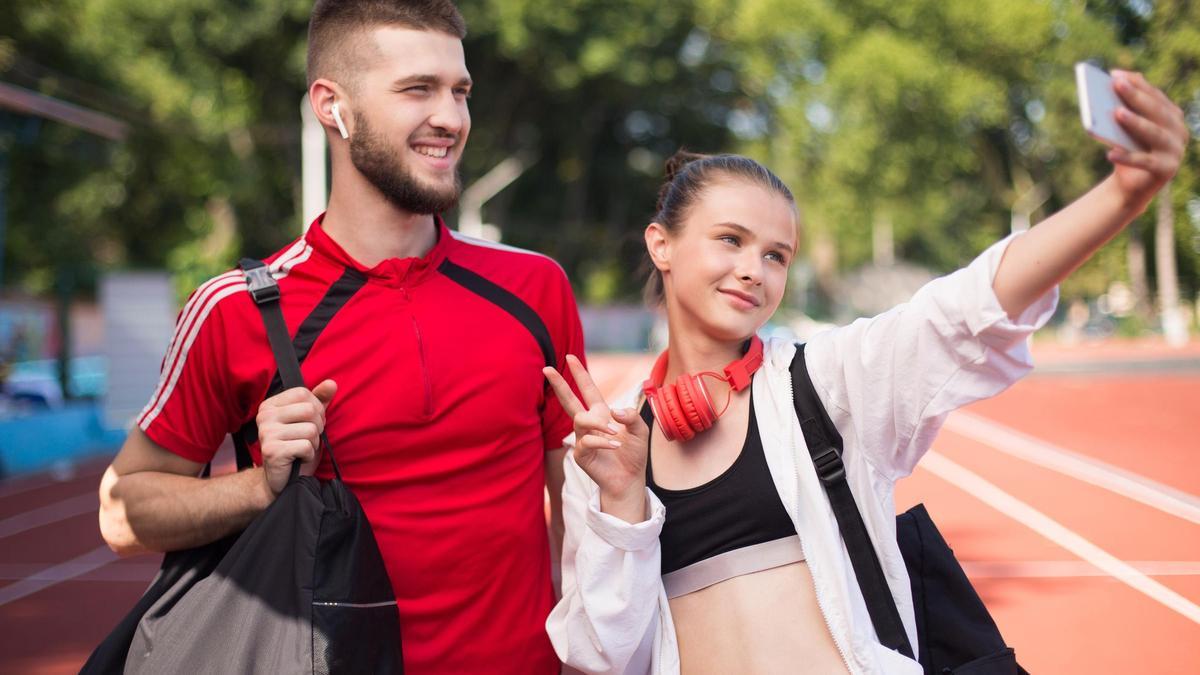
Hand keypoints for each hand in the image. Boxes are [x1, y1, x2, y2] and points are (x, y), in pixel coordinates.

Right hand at [256, 379, 336, 496]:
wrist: (280, 480)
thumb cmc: (295, 447)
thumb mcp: (309, 421)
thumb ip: (319, 401)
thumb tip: (331, 383)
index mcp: (270, 405)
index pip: (303, 393)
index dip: (316, 408)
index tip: (310, 423)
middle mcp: (264, 416)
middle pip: (309, 410)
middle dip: (317, 427)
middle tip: (307, 439)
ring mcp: (266, 433)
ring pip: (311, 429)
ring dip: (313, 443)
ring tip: (302, 449)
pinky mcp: (272, 450)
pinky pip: (306, 446)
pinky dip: (308, 454)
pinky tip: (298, 458)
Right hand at [544, 355, 649, 522]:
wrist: (630, 479)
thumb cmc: (633, 454)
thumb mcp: (640, 430)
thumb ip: (632, 416)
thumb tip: (613, 411)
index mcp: (601, 413)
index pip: (588, 389)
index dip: (579, 373)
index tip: (569, 357)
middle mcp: (588, 424)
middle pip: (569, 401)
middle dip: (559, 384)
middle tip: (546, 368)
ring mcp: (582, 439)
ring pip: (581, 420)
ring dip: (598, 423)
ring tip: (615, 433)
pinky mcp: (580, 455)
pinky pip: (587, 442)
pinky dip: (602, 441)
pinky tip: (615, 446)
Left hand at [1107, 70, 1189, 205]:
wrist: (1130, 186)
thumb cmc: (1128, 150)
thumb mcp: (1125, 129)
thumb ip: (1124, 109)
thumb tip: (1113, 89)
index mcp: (1171, 116)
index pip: (1155, 95)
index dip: (1136, 83)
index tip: (1114, 75)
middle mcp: (1178, 130)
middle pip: (1156, 111)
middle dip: (1135, 96)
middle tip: (1116, 84)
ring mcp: (1175, 151)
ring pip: (1154, 133)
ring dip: (1135, 122)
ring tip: (1116, 113)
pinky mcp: (1166, 170)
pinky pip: (1145, 161)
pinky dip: (1127, 157)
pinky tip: (1110, 153)